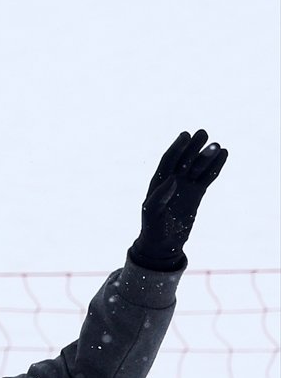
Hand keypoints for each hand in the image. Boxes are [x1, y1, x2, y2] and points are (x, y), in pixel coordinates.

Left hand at [129, 130, 227, 270]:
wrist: (163, 244)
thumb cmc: (152, 228)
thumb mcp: (152, 212)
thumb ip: (160, 195)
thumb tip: (172, 179)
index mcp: (158, 182)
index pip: (168, 160)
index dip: (177, 147)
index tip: (185, 135)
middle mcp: (172, 180)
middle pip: (184, 159)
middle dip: (193, 147)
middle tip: (203, 133)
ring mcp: (185, 186)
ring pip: (197, 167)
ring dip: (206, 156)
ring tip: (217, 145)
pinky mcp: (196, 194)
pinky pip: (207, 177)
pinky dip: (215, 167)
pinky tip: (223, 155)